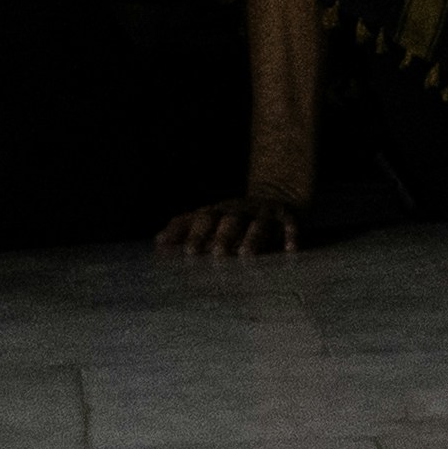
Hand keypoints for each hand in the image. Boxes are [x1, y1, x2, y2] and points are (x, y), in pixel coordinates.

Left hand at [155, 197, 301, 257]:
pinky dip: (290, 235)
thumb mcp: (211, 217)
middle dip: (224, 236)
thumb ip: (186, 228)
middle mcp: (241, 211)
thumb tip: (158, 241)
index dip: (196, 233)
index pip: (204, 220)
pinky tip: (290, 249)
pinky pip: (290, 225)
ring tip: (246, 254)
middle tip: (217, 253)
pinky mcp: (288, 217)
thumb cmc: (234, 218)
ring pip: (259, 223)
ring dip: (253, 237)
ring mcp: (264, 213)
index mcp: (220, 212)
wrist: (277, 194)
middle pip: (231, 220)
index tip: (188, 251)